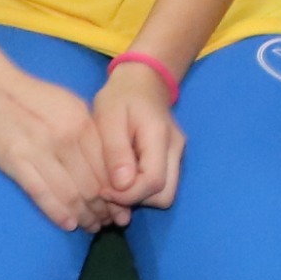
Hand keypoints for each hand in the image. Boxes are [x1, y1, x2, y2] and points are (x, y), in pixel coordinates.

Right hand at [0, 61, 116, 230]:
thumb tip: (106, 159)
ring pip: (71, 193)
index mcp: (82, 121)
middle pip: (93, 182)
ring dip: (85, 215)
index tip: (123, 205)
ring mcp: (41, 150)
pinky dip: (58, 212)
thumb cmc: (28, 94)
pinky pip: (42, 193)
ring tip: (92, 227)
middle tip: (111, 223)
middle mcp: (67, 137)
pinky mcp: (15, 161)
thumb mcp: (67, 104)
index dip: (118, 190)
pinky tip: (68, 224)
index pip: (108, 165)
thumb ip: (87, 130)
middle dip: (105, 207)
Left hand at [93, 59, 185, 217]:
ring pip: (165, 194)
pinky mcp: (173, 159)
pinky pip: (162, 185)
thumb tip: (122, 186)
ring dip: (139, 196)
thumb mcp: (109, 118)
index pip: (154, 182)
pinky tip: (125, 177)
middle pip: (165, 195)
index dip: (127, 195)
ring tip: (115, 182)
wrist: (143, 80)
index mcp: (160, 137)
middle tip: (109, 188)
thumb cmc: (120, 97)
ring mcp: (178, 155)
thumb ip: (116, 151)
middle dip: (135, 199)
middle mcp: (176, 149)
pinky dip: (143, 190)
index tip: (102, 190)